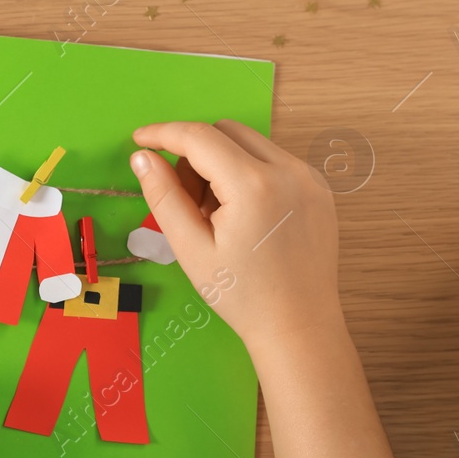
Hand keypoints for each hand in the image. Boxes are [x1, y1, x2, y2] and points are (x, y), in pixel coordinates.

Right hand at [129, 120, 340, 356]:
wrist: (299, 325)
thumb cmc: (241, 295)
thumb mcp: (191, 249)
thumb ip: (164, 196)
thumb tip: (142, 157)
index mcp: (253, 185)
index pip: (199, 137)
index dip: (163, 133)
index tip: (139, 139)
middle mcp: (288, 170)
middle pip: (226, 132)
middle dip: (194, 153)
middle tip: (185, 199)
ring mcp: (309, 177)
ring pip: (251, 144)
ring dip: (222, 163)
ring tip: (215, 214)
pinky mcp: (319, 188)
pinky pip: (274, 161)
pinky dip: (248, 173)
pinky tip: (243, 215)